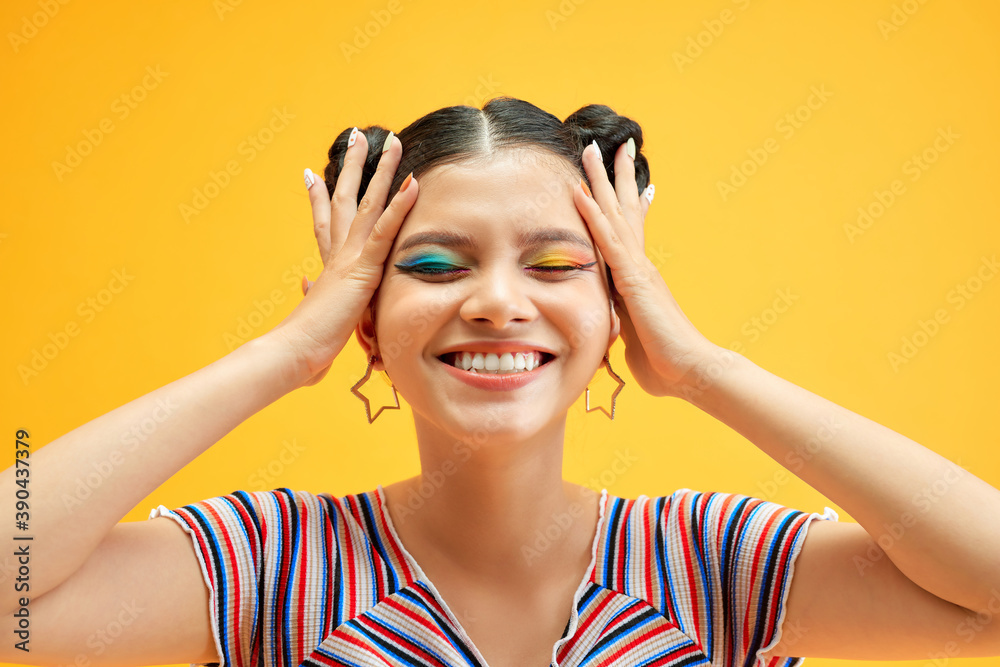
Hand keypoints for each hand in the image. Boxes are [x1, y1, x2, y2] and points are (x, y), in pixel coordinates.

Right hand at [270, 130, 417, 387]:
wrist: (294, 352)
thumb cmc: (305, 346)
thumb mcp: (314, 316)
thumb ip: (311, 296)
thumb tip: (304, 283)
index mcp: (329, 266)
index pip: (325, 223)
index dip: (319, 198)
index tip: (311, 175)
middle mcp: (338, 254)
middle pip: (344, 199)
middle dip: (352, 166)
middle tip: (356, 136)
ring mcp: (350, 257)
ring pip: (368, 203)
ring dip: (382, 171)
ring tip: (394, 141)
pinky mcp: (363, 267)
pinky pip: (385, 230)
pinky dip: (400, 206)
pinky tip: (413, 183)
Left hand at [574, 140, 715, 398]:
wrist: (690, 372)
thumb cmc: (665, 365)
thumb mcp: (634, 340)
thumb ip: (623, 330)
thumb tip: (615, 336)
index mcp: (639, 279)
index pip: (630, 232)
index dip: (628, 205)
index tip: (628, 180)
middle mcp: (640, 265)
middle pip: (624, 210)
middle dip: (615, 177)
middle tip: (608, 145)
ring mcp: (637, 268)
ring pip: (614, 214)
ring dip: (600, 180)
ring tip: (590, 149)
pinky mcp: (633, 279)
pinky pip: (607, 240)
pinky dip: (591, 215)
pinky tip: (579, 192)